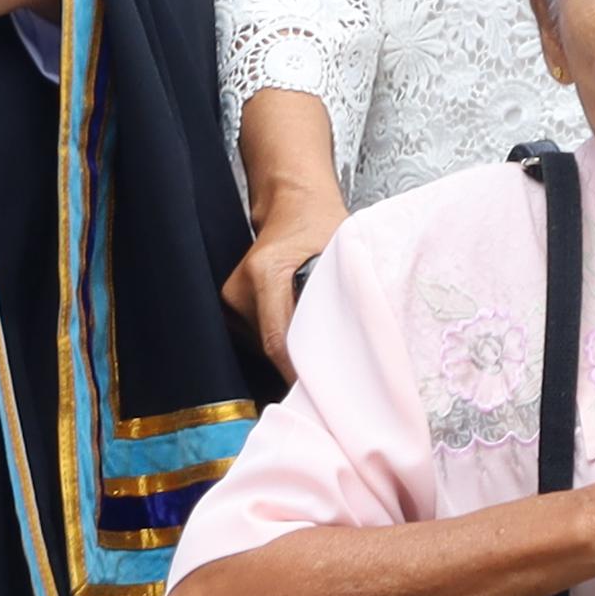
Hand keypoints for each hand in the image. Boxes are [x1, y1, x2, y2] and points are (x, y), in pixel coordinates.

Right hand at [224, 176, 345, 372]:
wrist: (292, 202)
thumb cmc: (319, 223)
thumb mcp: (342, 254)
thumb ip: (347, 293)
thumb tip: (364, 341)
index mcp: (264, 273)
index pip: (277, 341)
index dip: (299, 372)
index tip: (321, 393)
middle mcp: (239, 289)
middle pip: (269, 349)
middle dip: (300, 364)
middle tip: (333, 378)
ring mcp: (230, 299)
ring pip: (263, 347)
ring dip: (291, 352)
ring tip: (320, 344)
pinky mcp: (230, 306)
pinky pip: (258, 338)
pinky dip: (281, 340)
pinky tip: (300, 331)